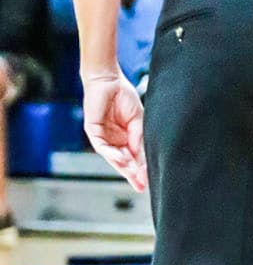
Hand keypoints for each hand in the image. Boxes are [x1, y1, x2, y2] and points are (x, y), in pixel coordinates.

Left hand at [83, 72, 146, 191]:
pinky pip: (102, 146)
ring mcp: (103, 138)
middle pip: (123, 161)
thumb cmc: (123, 96)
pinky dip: (111, 153)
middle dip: (132, 173)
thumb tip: (141, 152)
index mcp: (125, 138)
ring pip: (112, 157)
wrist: (108, 80)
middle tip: (141, 184)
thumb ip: (139, 135)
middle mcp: (114, 141)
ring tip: (133, 174)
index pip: (133, 157)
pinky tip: (120, 157)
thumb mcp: (138, 118)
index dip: (140, 169)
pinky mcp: (93, 131)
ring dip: (122, 166)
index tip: (147, 182)